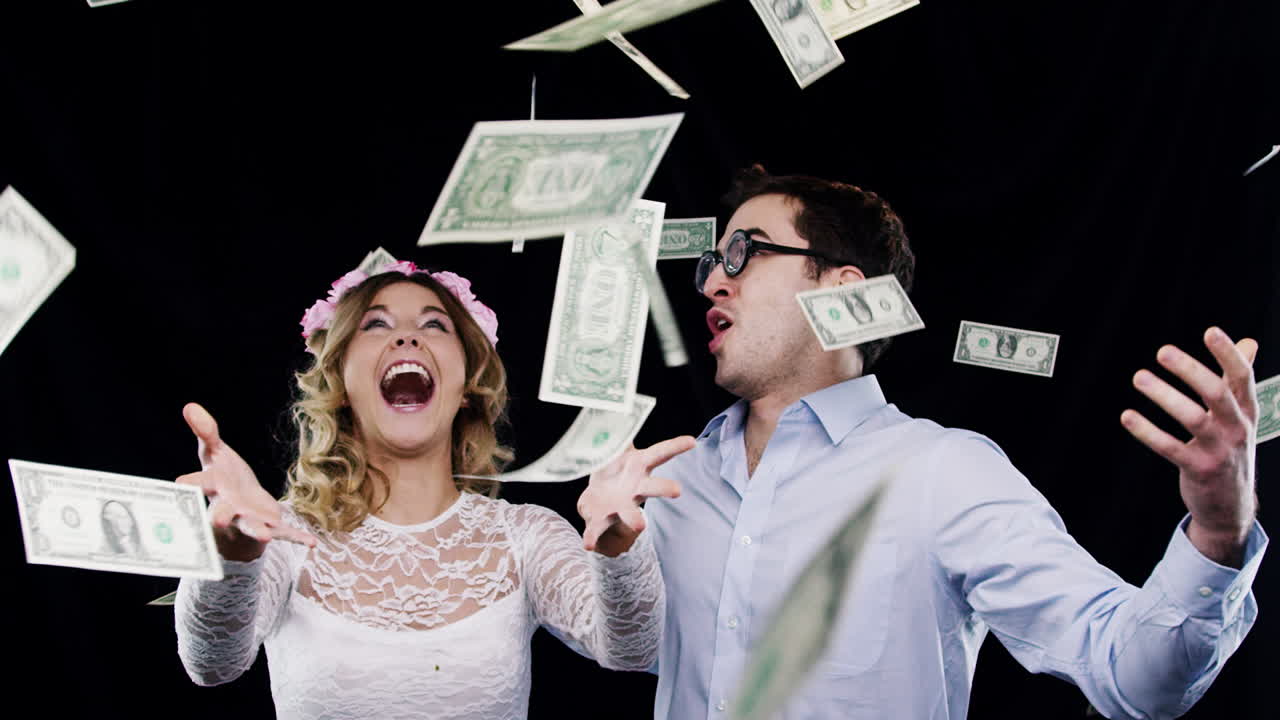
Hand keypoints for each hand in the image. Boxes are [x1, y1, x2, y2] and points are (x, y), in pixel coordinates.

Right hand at [175, 403, 316, 561]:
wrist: (241, 508)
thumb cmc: (225, 478)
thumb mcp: (215, 454)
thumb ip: (206, 432)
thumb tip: (189, 406)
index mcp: (214, 488)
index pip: (200, 484)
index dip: (191, 485)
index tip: (181, 484)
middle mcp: (228, 508)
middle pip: (222, 513)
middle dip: (220, 516)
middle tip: (218, 519)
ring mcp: (249, 520)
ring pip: (250, 528)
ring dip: (256, 531)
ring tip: (263, 535)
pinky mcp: (270, 527)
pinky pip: (284, 534)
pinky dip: (297, 538)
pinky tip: (312, 542)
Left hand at [577, 435, 695, 556]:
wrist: (598, 504)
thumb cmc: (612, 473)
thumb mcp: (615, 449)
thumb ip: (618, 429)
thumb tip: (619, 403)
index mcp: (637, 468)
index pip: (659, 454)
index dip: (675, 446)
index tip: (692, 441)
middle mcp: (634, 490)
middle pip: (653, 488)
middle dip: (664, 489)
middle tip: (677, 491)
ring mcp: (620, 508)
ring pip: (631, 515)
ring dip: (635, 519)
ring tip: (640, 524)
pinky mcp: (601, 522)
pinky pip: (597, 531)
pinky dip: (592, 537)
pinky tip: (588, 544)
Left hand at [1121, 327, 1258, 566]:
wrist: (1232, 505)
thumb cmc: (1231, 450)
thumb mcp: (1241, 416)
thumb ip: (1239, 380)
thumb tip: (1249, 342)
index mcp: (1248, 411)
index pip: (1243, 377)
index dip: (1228, 354)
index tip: (1210, 331)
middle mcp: (1237, 429)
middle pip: (1217, 393)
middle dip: (1191, 370)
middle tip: (1162, 351)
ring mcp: (1219, 451)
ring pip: (1192, 419)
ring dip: (1164, 396)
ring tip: (1139, 377)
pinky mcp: (1199, 470)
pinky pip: (1170, 448)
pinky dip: (1148, 431)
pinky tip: (1126, 416)